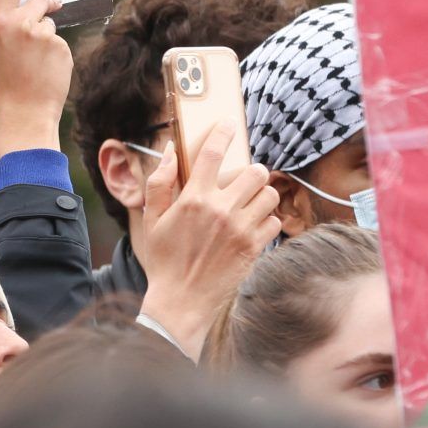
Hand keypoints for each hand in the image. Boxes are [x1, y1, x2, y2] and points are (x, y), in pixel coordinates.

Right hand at [0, 0, 71, 158]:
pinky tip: (46, 70)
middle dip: (44, 4)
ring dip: (47, 37)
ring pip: (50, 24)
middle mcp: (21, 23)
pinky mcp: (61, 47)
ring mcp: (43, 35)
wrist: (23, 115)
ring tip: (36, 62)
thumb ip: (1, 30)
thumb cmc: (2, 87)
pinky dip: (55, 53)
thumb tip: (13, 14)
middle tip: (47, 10)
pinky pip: (59, 42)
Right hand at [132, 123, 276, 359]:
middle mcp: (220, 210)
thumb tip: (171, 151)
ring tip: (250, 203)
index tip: (227, 126)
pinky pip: (275, 220)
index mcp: (193, 199)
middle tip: (243, 181)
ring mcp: (240, 229)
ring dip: (261, 195)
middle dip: (250, 171)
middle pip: (253, 170)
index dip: (222, 133)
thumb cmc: (164, 260)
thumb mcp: (152, 220)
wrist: (181, 301)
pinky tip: (253, 226)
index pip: (212, 153)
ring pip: (269, 193)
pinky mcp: (254, 247)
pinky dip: (267, 220)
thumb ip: (160, 183)